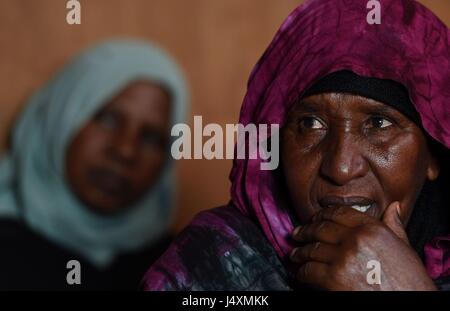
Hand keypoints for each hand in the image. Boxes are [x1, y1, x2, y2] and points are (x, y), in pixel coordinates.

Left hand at [290, 202, 436, 289]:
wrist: (408, 302)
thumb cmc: (409, 281)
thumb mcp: (405, 249)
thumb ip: (394, 226)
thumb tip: (393, 207)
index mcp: (373, 229)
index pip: (340, 213)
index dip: (323, 214)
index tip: (315, 218)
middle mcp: (356, 239)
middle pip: (322, 229)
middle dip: (306, 231)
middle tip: (297, 234)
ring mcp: (343, 258)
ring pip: (313, 249)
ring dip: (301, 252)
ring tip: (295, 255)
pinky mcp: (333, 278)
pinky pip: (310, 270)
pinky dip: (302, 272)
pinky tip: (301, 273)